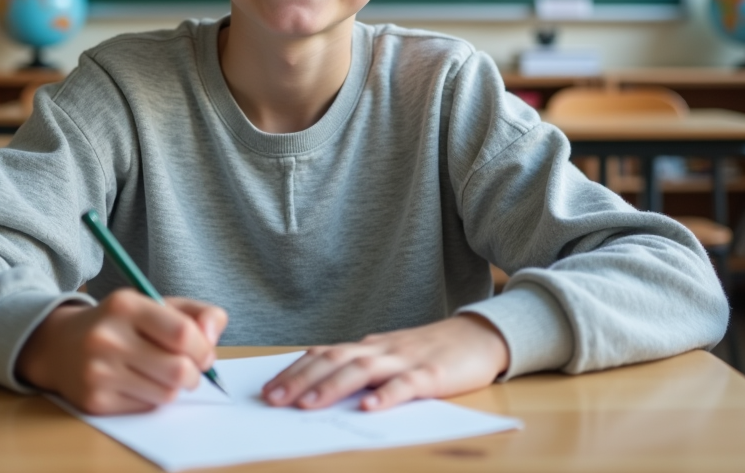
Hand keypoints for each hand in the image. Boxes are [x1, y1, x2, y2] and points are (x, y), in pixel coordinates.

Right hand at [15, 289, 226, 414]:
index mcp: (126, 305)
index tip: (205, 354)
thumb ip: (195, 313)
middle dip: (195, 374)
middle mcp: (107, 337)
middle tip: (190, 371)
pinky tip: (140, 384)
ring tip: (165, 376)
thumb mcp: (154, 305)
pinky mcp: (94, 401)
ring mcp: (98, 372)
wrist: (60, 346)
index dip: (203, 348)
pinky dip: (153, 399)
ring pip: (166, 394)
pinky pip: (146, 408)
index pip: (182, 333)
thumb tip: (213, 337)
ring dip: (175, 389)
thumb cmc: (119, 324)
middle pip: (178, 370)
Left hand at [262, 314, 508, 411]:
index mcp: (368, 347)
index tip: (266, 390)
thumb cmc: (429, 351)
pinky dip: (386, 396)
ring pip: (363, 371)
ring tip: (307, 404)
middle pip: (334, 361)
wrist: (479, 335)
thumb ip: (359, 367)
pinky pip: (407, 385)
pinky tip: (369, 409)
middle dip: (300, 380)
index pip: (322, 355)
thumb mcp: (389, 356)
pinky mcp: (433, 374)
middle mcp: (380, 350)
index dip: (293, 372)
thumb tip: (317, 383)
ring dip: (332, 387)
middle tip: (272, 400)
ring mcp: (406, 360)